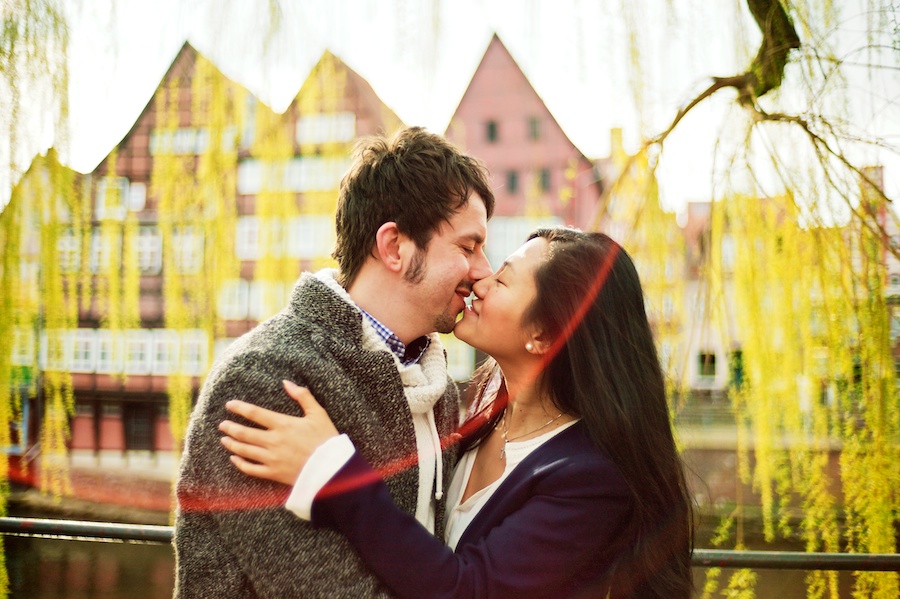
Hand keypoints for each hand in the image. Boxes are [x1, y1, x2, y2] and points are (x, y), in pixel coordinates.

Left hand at [219, 380, 339, 485]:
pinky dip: (239, 463)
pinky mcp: (273, 473)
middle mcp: (274, 441)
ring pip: (244, 450)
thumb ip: (302, 396)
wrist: (332, 468)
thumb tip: (287, 382)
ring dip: (231, 444)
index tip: (229, 405)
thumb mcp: (318, 413)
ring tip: (224, 439)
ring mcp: (272, 458)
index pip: (255, 413)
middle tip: (222, 424)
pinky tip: (234, 458)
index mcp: (283, 424)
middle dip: (230, 427)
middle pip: (244, 433)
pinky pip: (251, 469)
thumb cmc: (326, 439)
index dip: (239, 408)